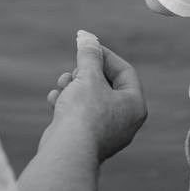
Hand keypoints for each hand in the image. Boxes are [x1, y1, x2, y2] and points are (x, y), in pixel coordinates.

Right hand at [44, 30, 146, 161]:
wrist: (66, 152)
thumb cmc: (84, 113)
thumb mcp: (88, 76)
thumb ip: (89, 55)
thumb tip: (87, 37)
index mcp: (134, 105)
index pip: (125, 71)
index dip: (105, 55)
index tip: (87, 46)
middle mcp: (124, 121)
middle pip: (107, 84)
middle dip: (86, 72)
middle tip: (75, 70)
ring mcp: (105, 133)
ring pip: (90, 98)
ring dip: (74, 85)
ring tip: (63, 83)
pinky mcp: (86, 140)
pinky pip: (79, 114)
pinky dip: (67, 103)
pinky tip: (55, 99)